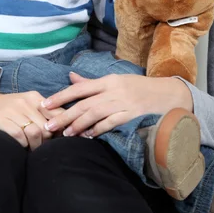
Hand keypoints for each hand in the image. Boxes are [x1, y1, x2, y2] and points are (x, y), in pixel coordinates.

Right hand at [0, 79, 63, 149]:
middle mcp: (26, 103)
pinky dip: (22, 145)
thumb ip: (42, 115)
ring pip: (36, 132)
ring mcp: (13, 111)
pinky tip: (20, 146)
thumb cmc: (6, 109)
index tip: (61, 139)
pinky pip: (19, 137)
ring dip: (36, 146)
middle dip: (48, 141)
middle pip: (47, 127)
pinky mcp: (1, 120)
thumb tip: (63, 131)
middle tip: (43, 148)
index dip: (62, 128)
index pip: (57, 113)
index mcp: (34, 98)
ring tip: (32, 149)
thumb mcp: (26, 106)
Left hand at [42, 72, 192, 137]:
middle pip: (84, 103)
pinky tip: (88, 136)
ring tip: (65, 134)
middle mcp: (114, 90)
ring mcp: (123, 103)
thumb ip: (92, 82)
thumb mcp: (115, 81)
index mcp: (108, 81)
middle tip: (49, 125)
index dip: (61, 96)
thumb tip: (70, 77)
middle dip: (65, 114)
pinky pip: (112, 123)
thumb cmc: (138, 88)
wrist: (168, 95)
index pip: (80, 88)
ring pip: (95, 113)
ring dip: (79, 124)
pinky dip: (99, 129)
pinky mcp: (132, 115)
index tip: (45, 104)